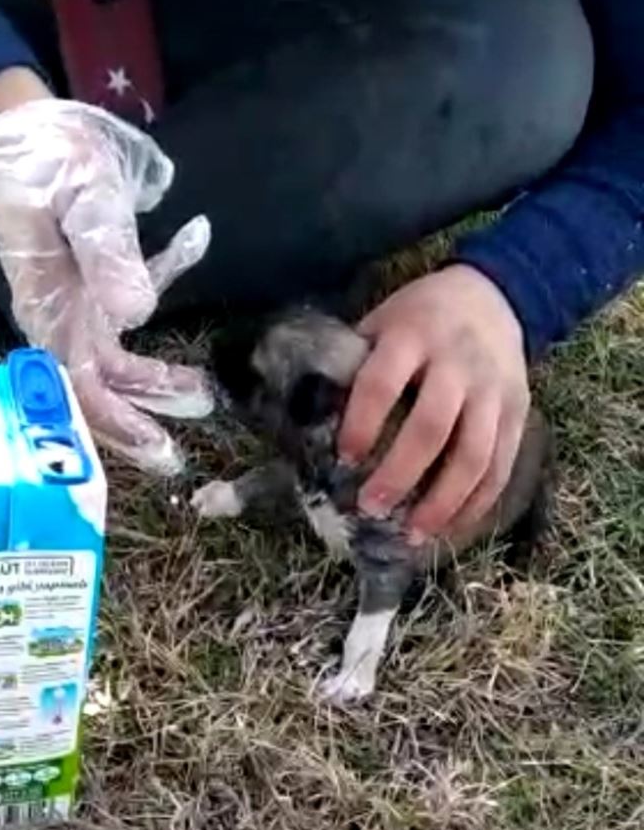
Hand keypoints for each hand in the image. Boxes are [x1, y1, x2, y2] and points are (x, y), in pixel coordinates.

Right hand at [0, 69, 213, 475]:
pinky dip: (159, 292)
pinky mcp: (90, 286)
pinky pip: (124, 314)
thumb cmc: (45, 160)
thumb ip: (106, 251)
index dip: (116, 423)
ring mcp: (75, 306)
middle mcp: (60, 318)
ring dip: (153, 383)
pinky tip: (192, 249)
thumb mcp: (81, 194)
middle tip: (180, 452)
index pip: (79, 384)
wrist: (18, 128)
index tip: (159, 447)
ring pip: (113, 363)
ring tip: (199, 391)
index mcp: (49, 306)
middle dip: (136, 423)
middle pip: (96, 388)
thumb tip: (138, 314)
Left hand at [338, 264, 529, 542]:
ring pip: (474, 455)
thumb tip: (312, 422)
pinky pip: (500, 466)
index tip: (344, 458)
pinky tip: (449, 530)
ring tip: (412, 534)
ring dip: (442, 502)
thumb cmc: (420, 317)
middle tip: (369, 508)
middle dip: (399, 474)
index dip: (361, 423)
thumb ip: (355, 364)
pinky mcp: (517, 413)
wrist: (494, 296)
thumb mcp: (382, 322)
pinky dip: (476, 504)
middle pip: (432, 427)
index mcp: (412, 335)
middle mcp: (457, 363)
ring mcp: (493, 390)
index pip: (382, 383)